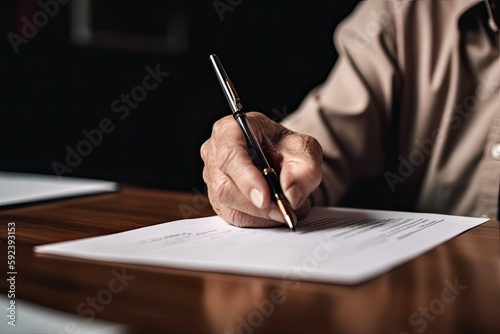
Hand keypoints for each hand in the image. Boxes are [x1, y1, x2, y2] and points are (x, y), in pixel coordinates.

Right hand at [200, 112, 322, 227]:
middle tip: (285, 210)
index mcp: (230, 129)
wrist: (281, 157)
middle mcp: (214, 152)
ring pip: (229, 206)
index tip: (265, 198)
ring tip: (286, 208)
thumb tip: (290, 195)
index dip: (245, 178)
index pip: (230, 154)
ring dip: (261, 214)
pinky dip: (258, 220)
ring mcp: (212, 178)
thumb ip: (304, 170)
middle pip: (225, 186)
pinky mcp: (218, 199)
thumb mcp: (305, 151)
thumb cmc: (286, 147)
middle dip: (257, 205)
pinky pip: (234, 216)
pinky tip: (274, 212)